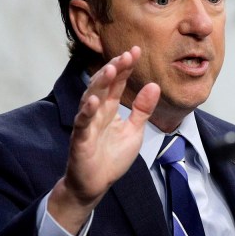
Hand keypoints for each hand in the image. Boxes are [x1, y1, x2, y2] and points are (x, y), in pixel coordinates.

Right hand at [48, 47, 159, 234]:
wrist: (95, 184)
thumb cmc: (112, 157)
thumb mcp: (134, 131)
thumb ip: (142, 109)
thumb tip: (154, 85)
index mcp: (109, 109)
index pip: (117, 83)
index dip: (125, 67)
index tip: (135, 51)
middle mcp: (96, 112)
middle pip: (104, 85)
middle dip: (114, 69)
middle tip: (126, 54)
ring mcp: (87, 124)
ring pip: (90, 98)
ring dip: (100, 84)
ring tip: (111, 69)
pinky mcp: (80, 140)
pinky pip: (82, 123)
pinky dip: (87, 112)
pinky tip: (93, 101)